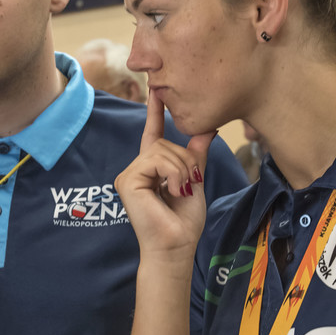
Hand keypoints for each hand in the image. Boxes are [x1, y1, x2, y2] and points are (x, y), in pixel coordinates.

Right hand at [114, 89, 215, 260]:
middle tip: (189, 185)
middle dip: (185, 162)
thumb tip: (208, 128)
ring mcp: (129, 174)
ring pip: (162, 151)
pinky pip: (155, 160)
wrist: (177, 245)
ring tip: (181, 191)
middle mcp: (137, 169)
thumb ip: (197, 155)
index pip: (152, 133)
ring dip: (181, 170)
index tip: (155, 89)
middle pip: (165, 143)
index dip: (154, 112)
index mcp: (152, 168)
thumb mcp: (196, 181)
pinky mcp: (126, 180)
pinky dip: (172, 174)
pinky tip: (172, 191)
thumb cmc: (184, 221)